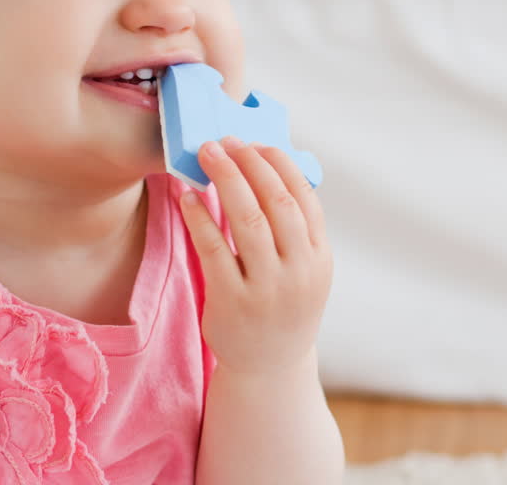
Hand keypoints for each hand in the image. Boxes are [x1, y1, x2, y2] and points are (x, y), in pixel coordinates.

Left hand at [179, 136, 332, 379]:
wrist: (270, 365)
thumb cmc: (283, 303)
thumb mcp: (304, 269)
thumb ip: (293, 228)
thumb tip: (265, 167)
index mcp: (319, 257)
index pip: (303, 198)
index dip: (279, 165)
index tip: (257, 144)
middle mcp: (298, 271)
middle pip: (275, 203)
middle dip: (250, 164)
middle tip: (225, 141)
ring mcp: (266, 288)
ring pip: (247, 221)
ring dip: (225, 180)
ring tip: (207, 155)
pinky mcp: (231, 302)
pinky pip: (214, 249)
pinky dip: (200, 217)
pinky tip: (188, 197)